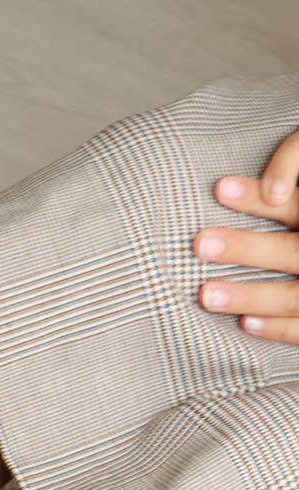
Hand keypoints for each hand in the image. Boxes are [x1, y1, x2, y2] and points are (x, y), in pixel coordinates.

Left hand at [194, 128, 298, 345]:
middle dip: (248, 248)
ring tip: (206, 294)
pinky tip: (246, 323)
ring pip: (297, 296)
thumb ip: (294, 161)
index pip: (296, 205)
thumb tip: (274, 191)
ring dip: (251, 296)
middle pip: (294, 251)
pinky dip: (280, 328)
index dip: (260, 195)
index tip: (219, 188)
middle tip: (200, 243)